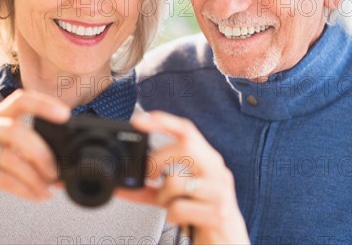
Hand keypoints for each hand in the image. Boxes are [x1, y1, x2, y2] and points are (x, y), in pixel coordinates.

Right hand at [0, 89, 70, 213]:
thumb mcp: (0, 145)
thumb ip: (26, 146)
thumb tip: (63, 161)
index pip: (20, 98)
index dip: (44, 104)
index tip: (66, 114)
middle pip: (17, 130)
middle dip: (42, 152)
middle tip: (57, 171)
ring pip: (11, 158)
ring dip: (36, 176)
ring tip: (50, 188)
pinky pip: (4, 180)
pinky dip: (26, 189)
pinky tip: (38, 196)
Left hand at [120, 111, 249, 244]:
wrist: (228, 243)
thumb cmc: (202, 216)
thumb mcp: (174, 198)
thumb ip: (150, 189)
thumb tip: (122, 186)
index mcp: (207, 160)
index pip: (187, 130)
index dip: (162, 120)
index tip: (139, 120)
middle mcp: (216, 170)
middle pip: (186, 146)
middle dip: (159, 159)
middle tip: (149, 175)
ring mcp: (219, 191)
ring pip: (177, 180)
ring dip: (162, 196)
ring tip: (168, 204)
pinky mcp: (217, 213)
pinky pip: (180, 208)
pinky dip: (171, 214)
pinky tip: (179, 217)